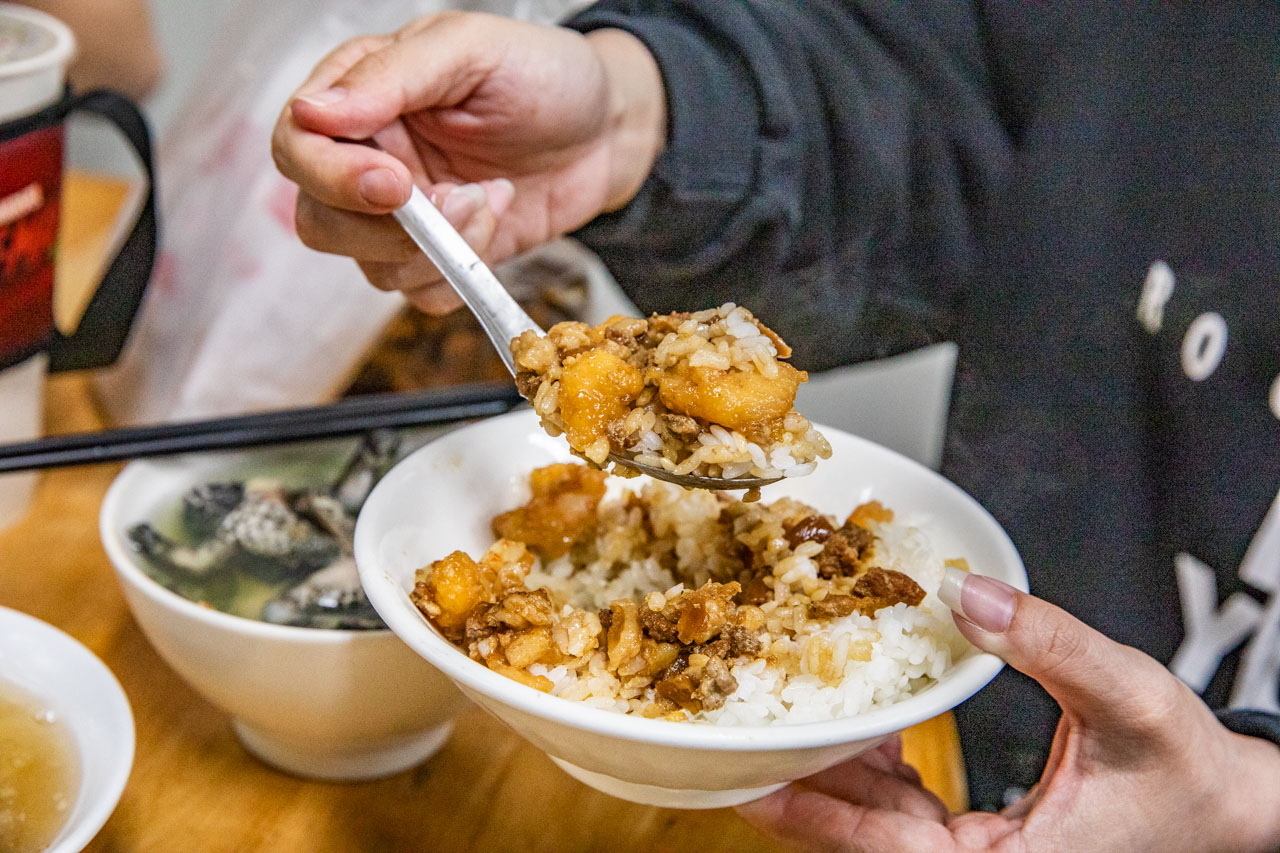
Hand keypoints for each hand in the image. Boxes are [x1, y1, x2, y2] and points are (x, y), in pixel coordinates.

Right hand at [271, 12, 664, 312]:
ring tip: (490, 196)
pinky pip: (422, 295)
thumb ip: (390, 76)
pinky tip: (498, 216)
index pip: (297, 147)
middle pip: (320, 220)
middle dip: (386, 228)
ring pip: (373, 268)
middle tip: (453, 198)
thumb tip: (313, 111)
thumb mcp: (470, 49)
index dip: (332, 177)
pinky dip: (463, 272)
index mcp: (360, 97)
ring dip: (439, 247)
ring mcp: (405, 216)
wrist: (608, 129)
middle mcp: (371, 159)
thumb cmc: (544, 74)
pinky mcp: (445, 256)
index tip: (394, 183)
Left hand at [737, 569, 1279, 852]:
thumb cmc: (1186, 773)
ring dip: (838, 772)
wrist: (1225, 805)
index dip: (814, 819)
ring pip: (882, 820)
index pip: (885, 847)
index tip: (750, 787)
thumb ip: (1049, 645)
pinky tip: (863, 722)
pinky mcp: (982, 835)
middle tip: (744, 737)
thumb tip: (969, 594)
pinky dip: (879, 768)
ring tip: (789, 719)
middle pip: (867, 833)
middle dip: (806, 784)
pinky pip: (909, 807)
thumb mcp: (1125, 697)